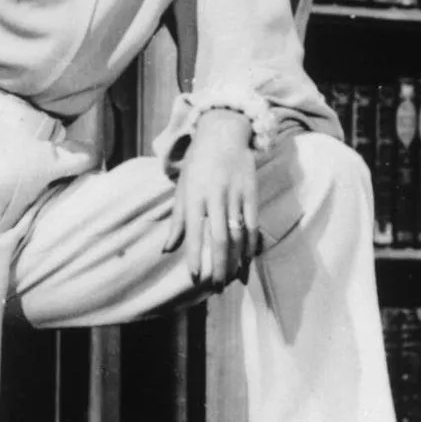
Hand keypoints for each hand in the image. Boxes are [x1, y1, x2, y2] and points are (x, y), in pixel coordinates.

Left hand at [163, 108, 258, 286]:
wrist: (223, 133)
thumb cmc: (197, 164)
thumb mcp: (182, 188)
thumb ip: (177, 221)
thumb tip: (167, 250)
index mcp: (194, 196)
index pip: (193, 233)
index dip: (194, 257)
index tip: (195, 278)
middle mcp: (215, 197)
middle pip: (219, 239)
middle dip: (218, 266)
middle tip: (216, 288)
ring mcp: (235, 195)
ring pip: (238, 235)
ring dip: (235, 261)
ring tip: (231, 280)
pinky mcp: (251, 193)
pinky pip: (253, 225)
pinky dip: (251, 246)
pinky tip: (247, 262)